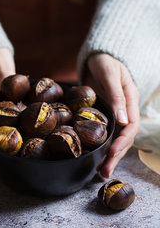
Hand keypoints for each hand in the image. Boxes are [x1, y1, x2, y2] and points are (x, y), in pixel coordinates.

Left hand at [83, 53, 139, 177]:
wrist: (96, 56)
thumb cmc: (105, 61)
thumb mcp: (110, 75)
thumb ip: (116, 96)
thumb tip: (123, 121)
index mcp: (131, 99)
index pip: (132, 126)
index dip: (123, 141)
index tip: (112, 152)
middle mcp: (125, 109)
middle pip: (125, 137)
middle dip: (116, 155)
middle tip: (104, 171)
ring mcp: (116, 112)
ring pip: (117, 138)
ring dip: (110, 155)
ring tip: (100, 171)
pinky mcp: (105, 114)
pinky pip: (107, 132)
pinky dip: (102, 145)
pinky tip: (95, 156)